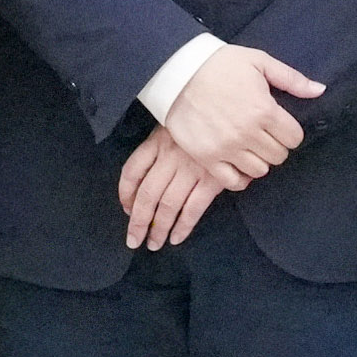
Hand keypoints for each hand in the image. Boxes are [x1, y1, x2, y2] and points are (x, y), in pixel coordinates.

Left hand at [117, 128, 227, 251]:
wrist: (232, 112)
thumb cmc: (200, 121)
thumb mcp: (174, 125)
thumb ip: (159, 149)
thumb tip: (142, 185)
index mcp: (157, 142)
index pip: (132, 171)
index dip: (125, 194)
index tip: (126, 209)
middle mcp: (171, 156)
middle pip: (147, 194)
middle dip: (138, 221)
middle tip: (134, 240)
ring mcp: (191, 168)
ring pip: (168, 205)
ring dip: (159, 228)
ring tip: (154, 244)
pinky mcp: (212, 178)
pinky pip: (193, 208)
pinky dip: (183, 226)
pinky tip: (176, 238)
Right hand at [155, 44, 320, 187]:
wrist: (177, 72)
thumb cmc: (220, 64)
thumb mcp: (259, 61)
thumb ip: (292, 79)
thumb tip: (320, 90)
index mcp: (264, 110)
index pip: (294, 138)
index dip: (290, 132)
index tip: (279, 125)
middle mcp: (247, 133)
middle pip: (279, 156)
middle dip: (276, 145)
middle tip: (264, 134)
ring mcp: (226, 148)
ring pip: (260, 170)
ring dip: (259, 160)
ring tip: (250, 146)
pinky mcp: (207, 157)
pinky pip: (233, 181)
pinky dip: (240, 177)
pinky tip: (238, 162)